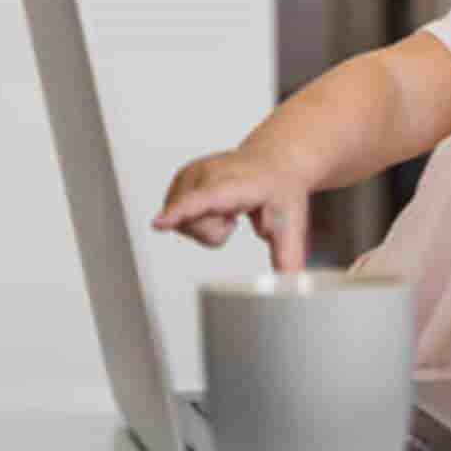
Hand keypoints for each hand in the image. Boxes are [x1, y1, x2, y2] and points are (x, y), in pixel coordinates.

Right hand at [153, 150, 310, 271]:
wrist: (274, 163)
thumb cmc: (280, 190)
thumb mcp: (292, 223)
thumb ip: (288, 256)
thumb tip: (291, 288)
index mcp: (236, 182)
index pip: (204, 200)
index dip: (181, 213)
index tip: (159, 224)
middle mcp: (208, 172)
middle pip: (192, 224)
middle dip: (214, 232)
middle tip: (236, 216)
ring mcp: (190, 174)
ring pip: (181, 223)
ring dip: (205, 226)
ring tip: (227, 209)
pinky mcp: (179, 178)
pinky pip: (176, 217)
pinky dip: (196, 218)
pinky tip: (216, 206)